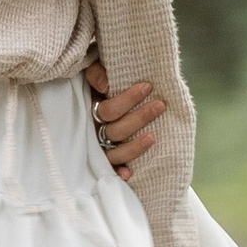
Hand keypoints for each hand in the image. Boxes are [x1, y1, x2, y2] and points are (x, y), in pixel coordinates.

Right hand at [85, 57, 165, 179]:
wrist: (85, 94)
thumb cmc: (96, 83)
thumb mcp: (91, 71)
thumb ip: (96, 73)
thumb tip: (105, 85)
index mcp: (91, 109)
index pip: (109, 110)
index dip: (128, 100)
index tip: (148, 87)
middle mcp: (94, 130)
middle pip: (116, 131)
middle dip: (140, 118)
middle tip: (160, 105)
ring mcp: (99, 146)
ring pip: (116, 152)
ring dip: (135, 147)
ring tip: (154, 137)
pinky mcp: (105, 159)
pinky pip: (111, 169)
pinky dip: (118, 172)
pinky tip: (129, 174)